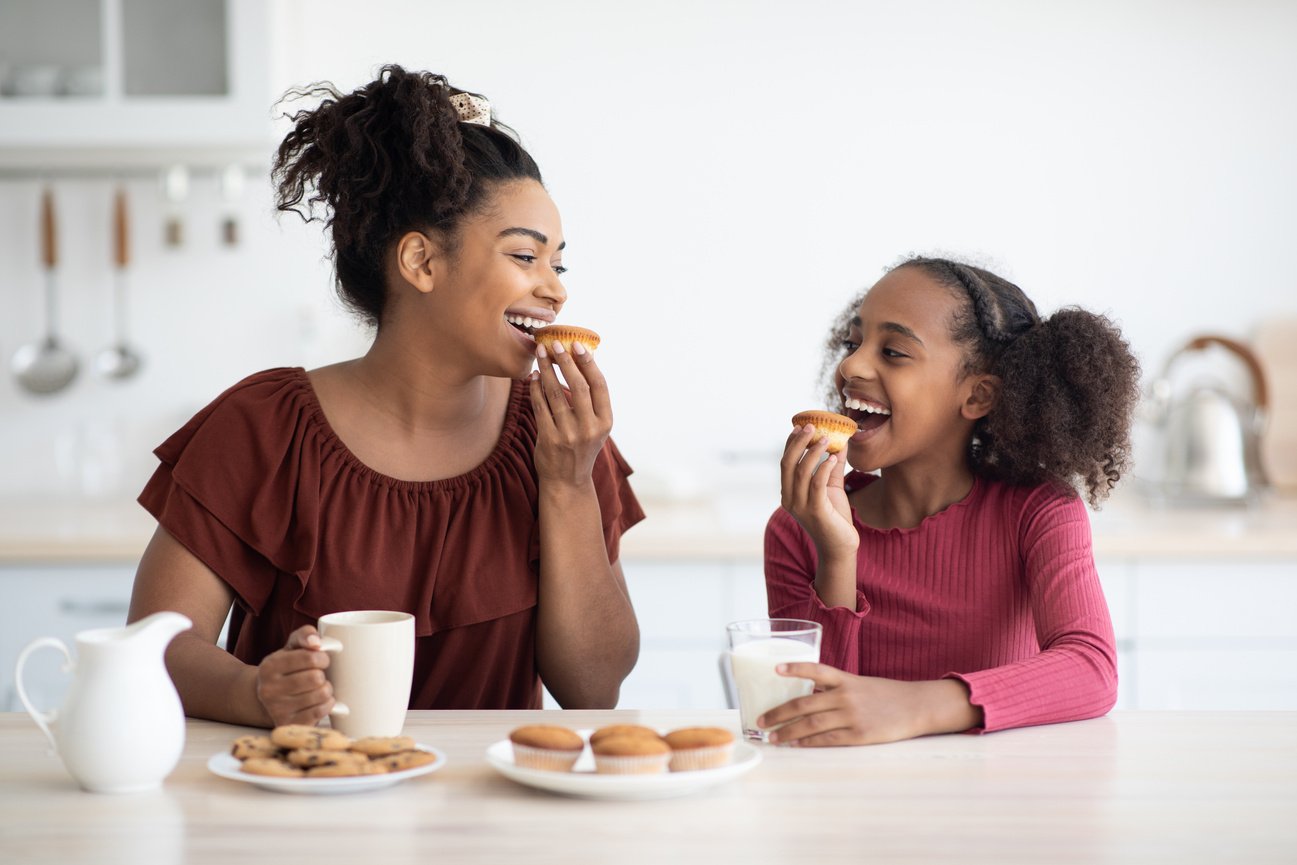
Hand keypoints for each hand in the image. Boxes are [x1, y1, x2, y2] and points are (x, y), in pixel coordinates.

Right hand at [254, 625, 333, 726]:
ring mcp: (277, 710)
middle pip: (317, 678)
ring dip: (326, 690)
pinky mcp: (289, 725)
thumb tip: (316, 642)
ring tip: (317, 689)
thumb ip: (305, 635)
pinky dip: (327, 705)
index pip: (311, 658)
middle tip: (318, 676)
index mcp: (269, 667)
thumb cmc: (286, 668)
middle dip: (323, 675)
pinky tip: (318, 701)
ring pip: (321, 695)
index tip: (320, 660)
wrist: (266, 699)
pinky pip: (321, 712)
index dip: (323, 658)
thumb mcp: (291, 647)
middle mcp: (269, 690)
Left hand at [529, 341, 611, 487]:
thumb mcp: (596, 428)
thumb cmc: (581, 448)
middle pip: (578, 386)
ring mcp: (569, 435)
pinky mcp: (549, 439)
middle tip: (554, 344)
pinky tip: (534, 376)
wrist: (567, 482)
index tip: (577, 345)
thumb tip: (582, 363)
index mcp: (605, 422)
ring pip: (556, 394)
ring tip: (541, 355)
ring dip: (547, 370)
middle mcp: (590, 428)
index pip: (600, 386)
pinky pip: (540, 407)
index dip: (588, 363)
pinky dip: (535, 388)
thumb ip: (592, 402)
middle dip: (565, 361)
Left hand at [756, 663, 978, 746]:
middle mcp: (846, 695)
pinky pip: (828, 739)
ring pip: (812, 723)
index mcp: (846, 679)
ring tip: (773, 737)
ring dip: (789, 731)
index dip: (795, 668)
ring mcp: (852, 716)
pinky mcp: (860, 735)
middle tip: (761, 720)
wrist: (917, 707)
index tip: (775, 669)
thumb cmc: (887, 695)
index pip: (816, 670)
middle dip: (779, 713)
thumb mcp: (861, 684)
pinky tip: (796, 745)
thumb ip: (836, 688)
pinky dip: (809, 743)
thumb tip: (808, 693)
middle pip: (804, 703)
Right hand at [779, 426, 856, 556]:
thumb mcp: (832, 487)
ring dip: (814, 452)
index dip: (791, 443)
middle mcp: (789, 499)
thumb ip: (833, 466)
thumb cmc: (835, 517)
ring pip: (802, 472)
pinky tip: (834, 458)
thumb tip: (841, 441)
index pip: (785, 463)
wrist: (840, 546)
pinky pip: (817, 485)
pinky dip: (824, 468)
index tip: (800, 426)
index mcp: (788, 492)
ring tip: (827, 439)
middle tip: (811, 426)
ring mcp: (800, 507)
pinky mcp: (816, 512)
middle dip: (798, 442)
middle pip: (788, 464)